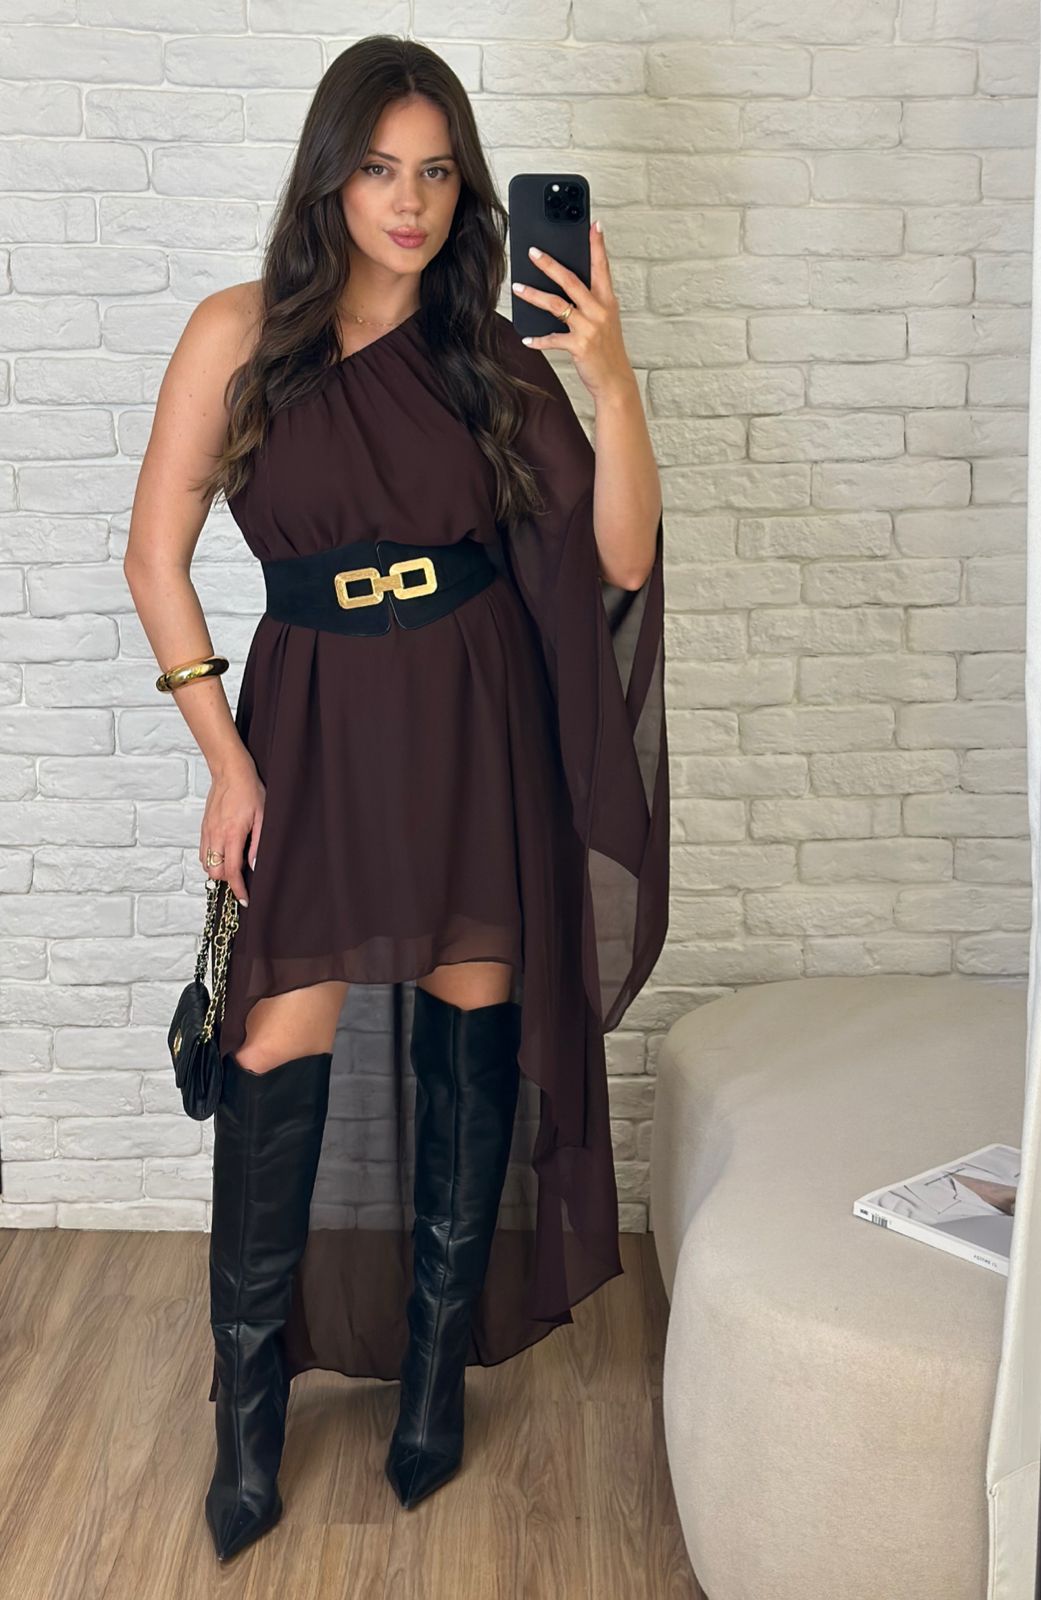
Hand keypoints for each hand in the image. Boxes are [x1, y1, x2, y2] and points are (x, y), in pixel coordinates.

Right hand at [200, 758, 264, 906]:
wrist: (230, 772)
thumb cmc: (250, 791)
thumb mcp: (263, 817)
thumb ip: (258, 844)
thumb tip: (254, 866)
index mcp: (232, 834)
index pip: (231, 871)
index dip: (238, 889)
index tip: (244, 900)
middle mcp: (215, 835)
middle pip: (214, 873)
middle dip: (227, 881)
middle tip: (241, 877)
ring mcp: (207, 832)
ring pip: (206, 865)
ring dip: (218, 871)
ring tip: (233, 866)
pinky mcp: (203, 828)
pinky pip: (203, 853)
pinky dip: (211, 860)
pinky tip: (224, 855)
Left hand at [511, 220, 634, 400]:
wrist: (615, 381)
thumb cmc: (607, 349)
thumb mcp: (605, 320)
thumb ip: (591, 301)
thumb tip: (567, 285)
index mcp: (607, 301)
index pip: (602, 267)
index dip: (597, 245)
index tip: (594, 225)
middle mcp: (599, 310)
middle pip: (571, 280)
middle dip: (550, 264)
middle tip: (533, 251)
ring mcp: (589, 328)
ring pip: (557, 305)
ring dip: (534, 295)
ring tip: (518, 288)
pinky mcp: (579, 346)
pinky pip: (552, 339)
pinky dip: (538, 339)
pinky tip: (526, 338)